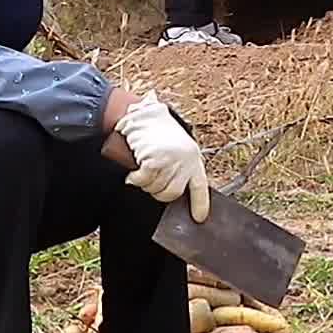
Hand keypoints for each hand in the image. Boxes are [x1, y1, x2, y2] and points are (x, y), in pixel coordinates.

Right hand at [114, 92, 209, 222]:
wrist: (144, 114)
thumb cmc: (157, 130)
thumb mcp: (175, 146)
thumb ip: (178, 167)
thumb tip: (177, 192)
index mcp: (193, 159)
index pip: (200, 187)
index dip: (200, 204)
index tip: (199, 218)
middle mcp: (185, 161)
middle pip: (172, 193)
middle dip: (158, 193)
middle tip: (150, 182)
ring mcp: (171, 161)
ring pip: (155, 188)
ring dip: (144, 184)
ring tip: (141, 171)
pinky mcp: (155, 161)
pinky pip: (143, 181)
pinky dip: (135, 179)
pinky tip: (132, 173)